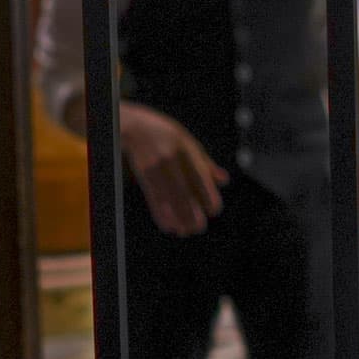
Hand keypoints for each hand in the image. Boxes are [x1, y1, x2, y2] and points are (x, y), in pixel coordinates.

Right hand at [119, 102, 227, 236]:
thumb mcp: (188, 142)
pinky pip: (153, 197)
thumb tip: (223, 180)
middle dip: (191, 212)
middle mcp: (171, 158)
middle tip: (199, 228)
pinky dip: (161, 213)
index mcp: (186, 149)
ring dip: (177, 217)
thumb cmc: (166, 135)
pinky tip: (168, 225)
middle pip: (183, 190)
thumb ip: (205, 163)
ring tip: (185, 231)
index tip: (213, 210)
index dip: (208, 196)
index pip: (200, 177)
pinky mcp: (143, 174)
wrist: (135, 127)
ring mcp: (155, 167)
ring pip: (168, 197)